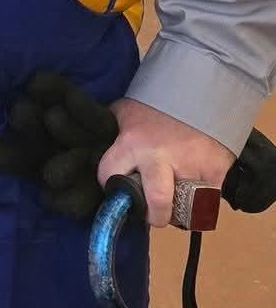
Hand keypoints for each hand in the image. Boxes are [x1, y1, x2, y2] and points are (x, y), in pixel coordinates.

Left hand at [98, 97, 235, 227]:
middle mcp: (159, 158)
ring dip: (181, 209)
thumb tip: (92, 147)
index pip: (109, 175)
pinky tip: (195, 192)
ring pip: (185, 208)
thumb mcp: (125, 112)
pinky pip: (207, 203)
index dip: (110, 183)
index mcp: (131, 143)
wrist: (199, 91)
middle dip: (155, 216)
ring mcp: (190, 167)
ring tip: (176, 200)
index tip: (117, 186)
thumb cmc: (156, 105)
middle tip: (155, 213)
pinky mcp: (215, 172)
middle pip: (157, 203)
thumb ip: (112, 133)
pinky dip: (201, 203)